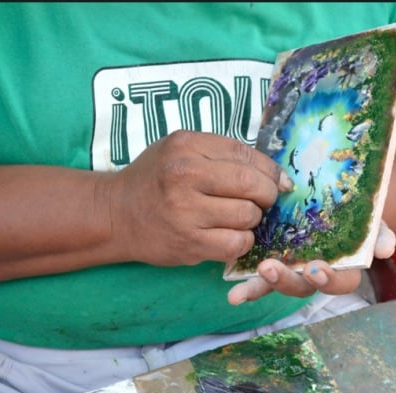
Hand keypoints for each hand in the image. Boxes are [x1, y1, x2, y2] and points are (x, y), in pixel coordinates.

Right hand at [106, 130, 292, 265]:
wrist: (116, 214)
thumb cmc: (155, 179)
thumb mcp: (180, 150)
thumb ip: (222, 154)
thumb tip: (275, 175)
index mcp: (187, 146)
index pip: (246, 155)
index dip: (271, 170)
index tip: (279, 181)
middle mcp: (185, 175)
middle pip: (252, 185)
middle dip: (267, 195)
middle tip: (263, 200)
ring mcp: (186, 212)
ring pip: (248, 216)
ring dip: (252, 219)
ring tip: (237, 217)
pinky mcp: (189, 243)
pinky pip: (236, 243)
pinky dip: (241, 241)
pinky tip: (229, 235)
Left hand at [227, 220, 395, 304]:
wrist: (340, 202)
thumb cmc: (359, 215)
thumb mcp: (372, 221)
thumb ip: (379, 233)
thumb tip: (385, 249)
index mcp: (344, 268)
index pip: (341, 282)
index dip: (330, 280)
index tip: (316, 269)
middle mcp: (316, 275)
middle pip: (303, 288)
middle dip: (287, 281)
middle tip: (270, 269)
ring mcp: (293, 271)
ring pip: (278, 285)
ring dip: (262, 286)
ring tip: (244, 284)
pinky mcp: (274, 262)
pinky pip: (259, 278)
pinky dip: (247, 287)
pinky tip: (233, 293)